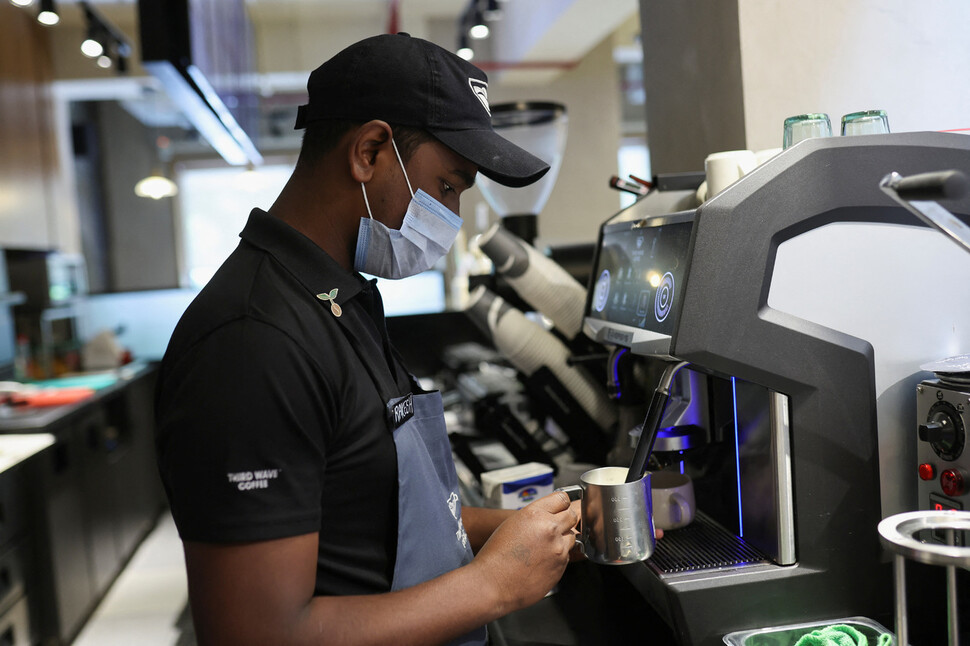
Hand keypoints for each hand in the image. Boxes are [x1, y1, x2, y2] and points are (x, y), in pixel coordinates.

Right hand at [470, 492, 577, 612]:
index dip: (561, 504)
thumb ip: (535, 517)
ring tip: (544, 548)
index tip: (559, 508)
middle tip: (554, 528)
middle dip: (565, 520)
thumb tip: (549, 515)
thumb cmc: (496, 555)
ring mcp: (558, 548)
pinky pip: (566, 556)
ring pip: (571, 537)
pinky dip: (558, 557)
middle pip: (572, 516)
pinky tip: (542, 562)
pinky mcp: (561, 566)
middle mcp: (549, 529)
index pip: (562, 498)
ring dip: (562, 540)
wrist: (493, 584)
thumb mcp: (512, 524)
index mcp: (535, 514)